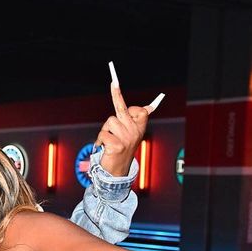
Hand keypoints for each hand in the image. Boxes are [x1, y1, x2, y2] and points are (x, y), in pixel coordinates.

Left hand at [95, 61, 162, 175]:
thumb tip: (151, 107)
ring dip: (105, 130)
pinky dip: (100, 141)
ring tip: (109, 140)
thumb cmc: (122, 147)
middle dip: (117, 93)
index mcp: (140, 127)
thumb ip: (138, 118)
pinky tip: (105, 147)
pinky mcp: (116, 146)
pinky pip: (102, 135)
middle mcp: (135, 132)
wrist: (117, 170)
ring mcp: (126, 139)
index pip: (139, 110)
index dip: (127, 100)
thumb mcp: (132, 132)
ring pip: (109, 122)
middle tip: (114, 80)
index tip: (117, 83)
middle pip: (121, 110)